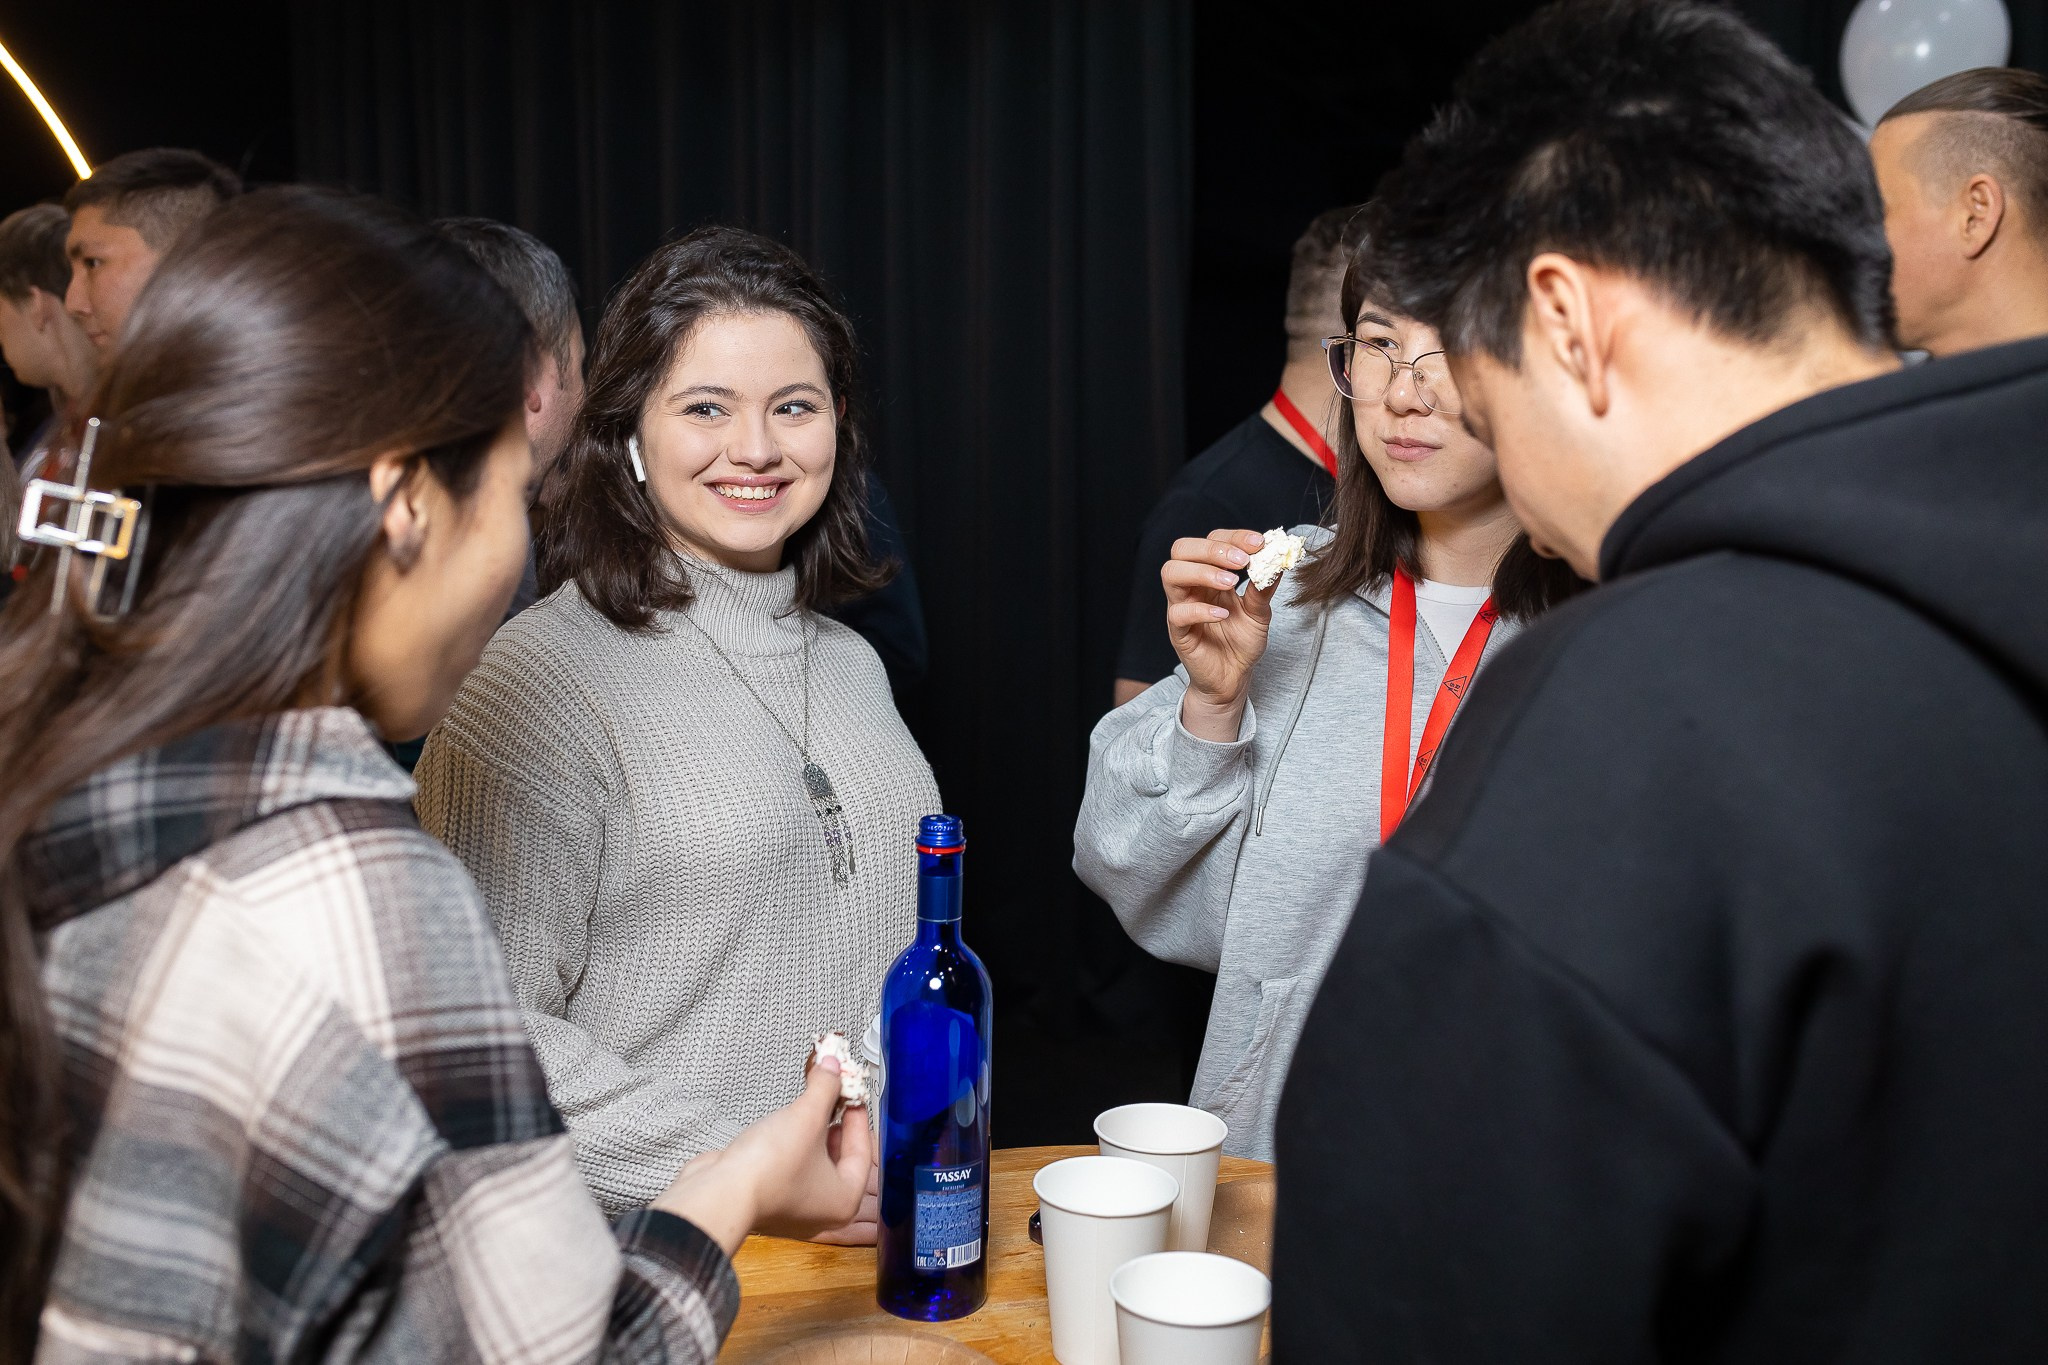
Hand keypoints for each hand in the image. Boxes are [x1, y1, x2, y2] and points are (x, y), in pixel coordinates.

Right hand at [652, 1058, 872, 1254]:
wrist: (718, 1193)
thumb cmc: (769, 1168)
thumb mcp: (807, 1116)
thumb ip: (824, 1088)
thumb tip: (832, 1066)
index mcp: (844, 1200)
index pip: (863, 1152)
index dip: (858, 1117)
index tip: (852, 1095)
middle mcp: (821, 1211)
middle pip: (839, 1157)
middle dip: (834, 1122)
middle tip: (832, 1095)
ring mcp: (792, 1208)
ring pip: (811, 1162)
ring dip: (810, 1131)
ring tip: (807, 1105)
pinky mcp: (767, 1199)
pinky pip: (787, 1167)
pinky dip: (788, 1145)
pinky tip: (783, 1125)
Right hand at [1163, 528, 1276, 739]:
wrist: (1234, 678)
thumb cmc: (1242, 642)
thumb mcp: (1260, 612)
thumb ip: (1265, 587)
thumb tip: (1279, 560)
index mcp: (1209, 574)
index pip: (1211, 541)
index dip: (1233, 537)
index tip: (1259, 543)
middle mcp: (1191, 586)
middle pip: (1182, 549)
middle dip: (1212, 548)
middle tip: (1242, 560)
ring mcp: (1181, 607)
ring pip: (1171, 573)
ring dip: (1202, 571)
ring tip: (1230, 582)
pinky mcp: (1178, 632)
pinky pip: (1178, 613)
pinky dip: (1200, 610)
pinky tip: (1223, 614)